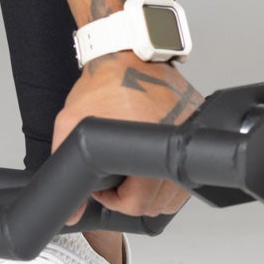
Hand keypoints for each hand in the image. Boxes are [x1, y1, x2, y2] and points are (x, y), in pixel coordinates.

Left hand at [53, 55, 202, 222]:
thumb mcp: (71, 125)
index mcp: (147, 145)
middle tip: (115, 178)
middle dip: (133, 198)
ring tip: (131, 170)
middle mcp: (175, 144)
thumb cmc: (103, 85)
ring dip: (153, 190)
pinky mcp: (197, 127)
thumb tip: (71, 209)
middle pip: (159, 204)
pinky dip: (169, 175)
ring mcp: (190, 136)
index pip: (139, 204)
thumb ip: (66, 166)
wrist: (128, 55)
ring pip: (177, 193)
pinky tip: (149, 162)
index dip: (113, 200)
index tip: (104, 186)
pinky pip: (188, 171)